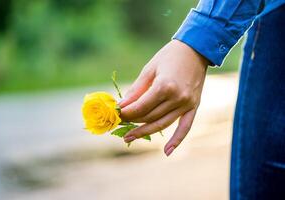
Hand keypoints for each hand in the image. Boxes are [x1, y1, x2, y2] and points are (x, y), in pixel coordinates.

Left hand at [119, 40, 208, 155]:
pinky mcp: (194, 106)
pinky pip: (185, 127)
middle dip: (132, 121)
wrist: (195, 50)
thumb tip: (122, 105)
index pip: (140, 107)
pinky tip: (167, 152)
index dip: (126, 113)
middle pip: (150, 116)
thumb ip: (136, 90)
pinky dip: (177, 140)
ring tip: (129, 137)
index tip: (116, 115)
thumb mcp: (149, 69)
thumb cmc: (169, 56)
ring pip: (162, 124)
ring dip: (145, 132)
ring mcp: (187, 104)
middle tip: (119, 125)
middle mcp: (177, 98)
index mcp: (165, 86)